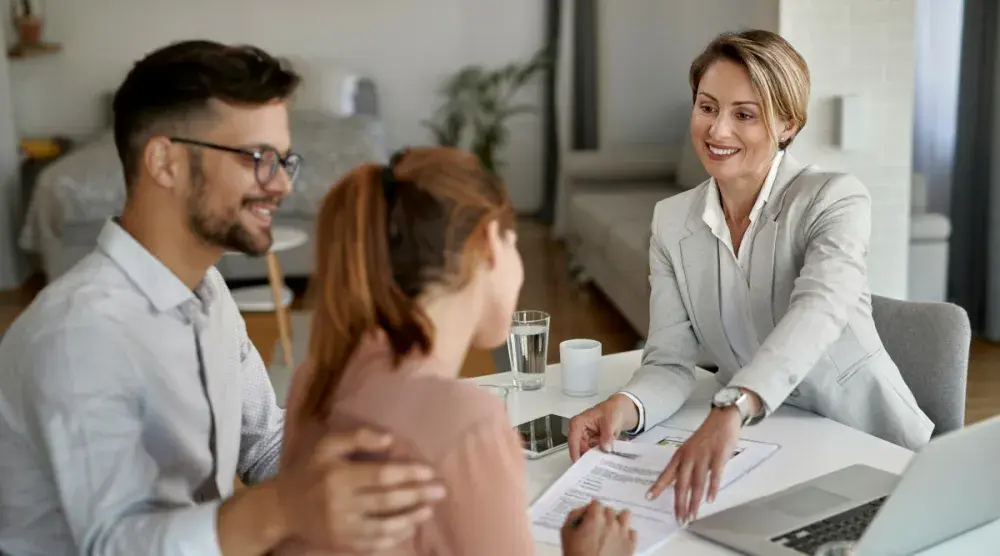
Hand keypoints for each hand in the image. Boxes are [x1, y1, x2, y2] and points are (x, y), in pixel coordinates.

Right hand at [275, 428, 445, 551]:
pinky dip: (396, 537)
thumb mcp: (327, 445)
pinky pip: (375, 543)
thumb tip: (390, 440)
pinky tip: (410, 527)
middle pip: (387, 501)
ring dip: (411, 518)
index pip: (380, 476)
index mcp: (338, 476)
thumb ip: (357, 436)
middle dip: (417, 495)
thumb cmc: (311, 470)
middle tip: (440, 491)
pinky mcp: (343, 544)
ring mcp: (342, 527)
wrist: (284, 508)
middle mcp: (341, 504)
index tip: (429, 472)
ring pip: (384, 526)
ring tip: (429, 509)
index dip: (408, 474)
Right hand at [561, 500, 636, 555]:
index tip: (587, 516)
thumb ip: (573, 515)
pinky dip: (626, 533)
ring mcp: (622, 534)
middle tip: (596, 526)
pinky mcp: (630, 545)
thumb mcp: (566, 533)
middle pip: (609, 509)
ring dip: (618, 519)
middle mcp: (611, 523)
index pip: (595, 503)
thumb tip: (581, 511)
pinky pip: (633, 532)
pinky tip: (619, 538)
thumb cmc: (578, 555)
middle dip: (602, 515)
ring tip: (611, 527)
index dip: (590, 510)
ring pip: (625, 515)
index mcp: (595, 518)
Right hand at [568, 394, 638, 460]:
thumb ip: (607, 435)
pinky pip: (594, 453)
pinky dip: (600, 455)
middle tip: (596, 465)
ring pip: (587, 453)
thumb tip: (605, 448)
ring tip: (604, 461)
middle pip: (579, 449)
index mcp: (578, 423)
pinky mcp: (593, 444)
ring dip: (595, 457)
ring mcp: (586, 439)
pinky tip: (606, 457)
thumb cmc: (611, 410)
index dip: (575, 452)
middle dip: (588, 457)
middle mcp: (579, 432)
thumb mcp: (610, 421)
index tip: (580, 464)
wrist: (620, 410)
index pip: (573, 440)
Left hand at [647, 408, 740, 524]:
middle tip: (679, 519)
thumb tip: (680, 487)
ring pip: (697, 484)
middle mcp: (689, 457)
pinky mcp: (718, 456)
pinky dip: (712, 489)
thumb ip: (685, 467)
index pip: (667, 474)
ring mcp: (703, 457)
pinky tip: (710, 501)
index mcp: (680, 455)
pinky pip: (714, 476)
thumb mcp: (689, 449)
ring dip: (694, 502)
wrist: (722, 419)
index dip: (658, 486)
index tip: (649, 497)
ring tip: (692, 516)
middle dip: (679, 503)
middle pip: (681, 484)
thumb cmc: (706, 436)